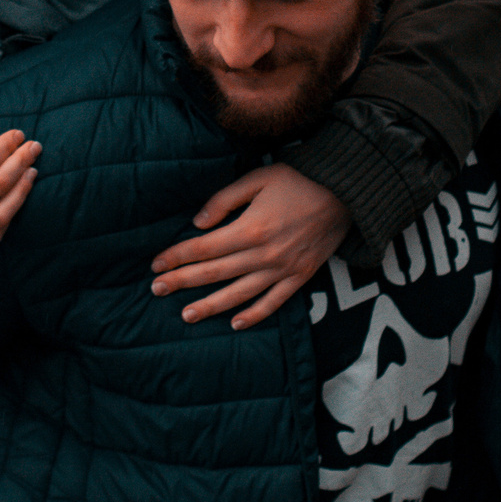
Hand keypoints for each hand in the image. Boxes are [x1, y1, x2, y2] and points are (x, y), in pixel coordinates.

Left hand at [148, 164, 348, 327]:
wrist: (345, 191)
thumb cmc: (298, 179)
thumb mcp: (258, 178)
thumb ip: (225, 200)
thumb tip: (197, 224)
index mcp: (250, 228)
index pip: (203, 247)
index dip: (177, 257)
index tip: (155, 265)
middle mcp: (264, 254)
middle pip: (214, 273)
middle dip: (182, 282)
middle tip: (156, 290)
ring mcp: (283, 269)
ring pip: (239, 294)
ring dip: (211, 305)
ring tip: (187, 315)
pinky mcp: (301, 276)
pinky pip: (274, 302)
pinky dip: (254, 314)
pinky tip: (236, 323)